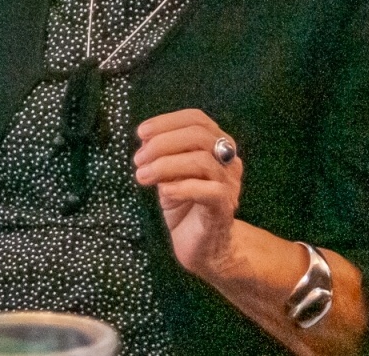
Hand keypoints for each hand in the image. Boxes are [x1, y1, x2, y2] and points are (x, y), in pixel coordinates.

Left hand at [134, 108, 242, 277]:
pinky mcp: (225, 207)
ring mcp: (229, 184)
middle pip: (199, 135)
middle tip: (138, 159)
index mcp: (216, 145)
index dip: (167, 121)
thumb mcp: (169, 176)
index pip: (196, 119)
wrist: (204, 248)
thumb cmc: (186, 207)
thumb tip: (145, 138)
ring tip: (142, 176)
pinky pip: (208, 190)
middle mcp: (228, 160)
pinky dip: (181, 187)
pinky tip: (163, 192)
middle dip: (162, 143)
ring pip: (201, 161)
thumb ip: (162, 156)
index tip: (141, 132)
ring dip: (165, 165)